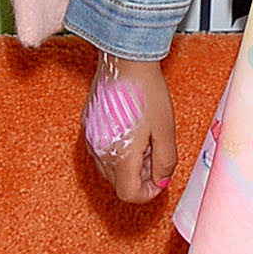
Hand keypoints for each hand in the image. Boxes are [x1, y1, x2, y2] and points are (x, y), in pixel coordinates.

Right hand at [81, 56, 175, 204]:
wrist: (124, 59)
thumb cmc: (146, 91)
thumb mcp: (165, 130)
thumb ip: (165, 162)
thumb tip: (161, 180)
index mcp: (119, 155)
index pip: (129, 194)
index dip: (148, 192)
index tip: (160, 178)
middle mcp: (99, 151)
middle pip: (118, 184)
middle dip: (139, 177)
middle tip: (156, 154)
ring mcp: (90, 138)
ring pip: (108, 169)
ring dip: (128, 165)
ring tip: (144, 139)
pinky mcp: (87, 126)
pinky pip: (101, 151)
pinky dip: (116, 150)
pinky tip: (131, 130)